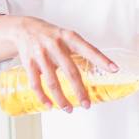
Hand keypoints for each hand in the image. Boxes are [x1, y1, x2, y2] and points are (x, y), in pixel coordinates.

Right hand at [0, 16, 114, 111]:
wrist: (23, 28)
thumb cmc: (51, 35)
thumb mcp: (66, 36)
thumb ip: (79, 51)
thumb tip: (98, 69)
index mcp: (68, 37)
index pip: (88, 49)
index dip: (102, 59)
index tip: (114, 69)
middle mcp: (55, 45)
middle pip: (70, 71)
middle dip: (79, 90)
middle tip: (87, 104)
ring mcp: (41, 54)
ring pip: (52, 81)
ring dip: (61, 98)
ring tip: (69, 109)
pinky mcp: (29, 63)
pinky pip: (36, 83)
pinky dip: (42, 97)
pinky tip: (49, 106)